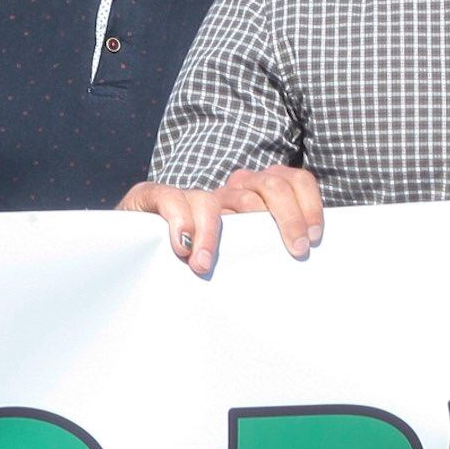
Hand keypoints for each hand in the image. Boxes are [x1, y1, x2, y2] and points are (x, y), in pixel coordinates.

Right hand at [117, 166, 325, 276]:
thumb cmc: (200, 262)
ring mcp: (194, 193)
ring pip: (216, 199)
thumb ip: (268, 251)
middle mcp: (227, 191)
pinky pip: (171, 199)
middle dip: (286, 218)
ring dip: (215, 233)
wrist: (134, 251)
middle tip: (295, 251)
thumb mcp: (243, 255)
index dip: (309, 205)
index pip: (293, 182)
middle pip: (270, 186)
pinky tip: (183, 247)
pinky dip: (179, 222)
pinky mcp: (154, 196)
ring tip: (207, 266)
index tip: (314, 238)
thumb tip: (305, 266)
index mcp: (253, 197)